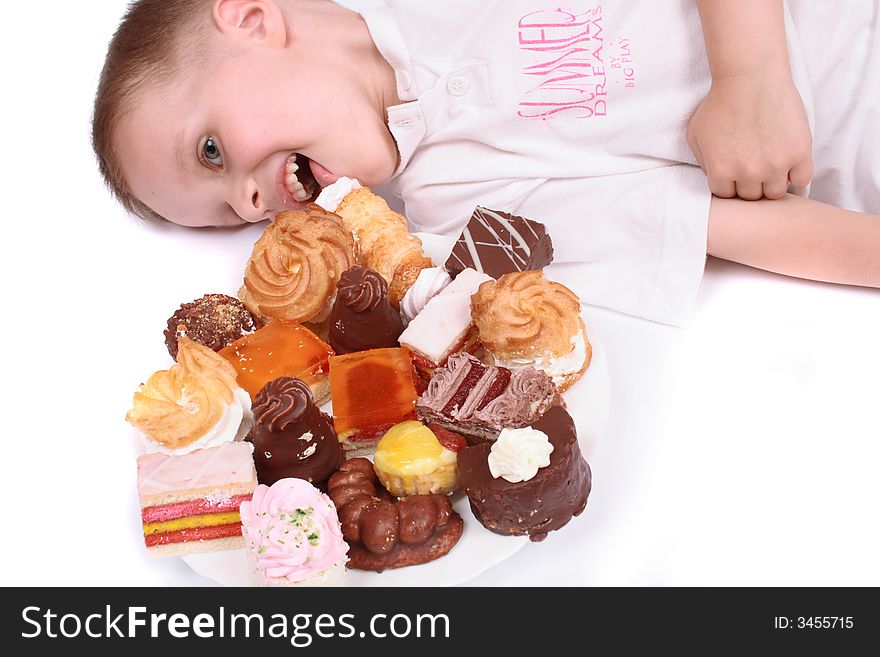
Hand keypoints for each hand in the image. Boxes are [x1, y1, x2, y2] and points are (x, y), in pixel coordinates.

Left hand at [686, 73, 812, 199]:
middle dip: (749, 184)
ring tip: (770, 166)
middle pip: (751, 197)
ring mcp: (775, 165)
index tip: (734, 172)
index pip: (725, 195)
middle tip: (752, 167)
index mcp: (720, 172)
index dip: (729, 183)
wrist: (750, 77)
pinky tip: (788, 163)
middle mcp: (747, 173)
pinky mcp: (799, 152)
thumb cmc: (719, 102)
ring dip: (772, 182)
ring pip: (775, 193)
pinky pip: (802, 179)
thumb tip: (714, 178)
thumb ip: (702, 162)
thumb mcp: (695, 134)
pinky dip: (796, 175)